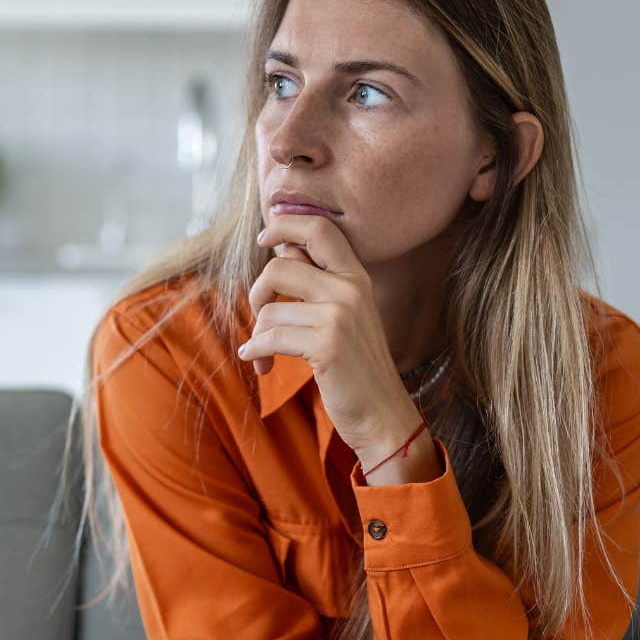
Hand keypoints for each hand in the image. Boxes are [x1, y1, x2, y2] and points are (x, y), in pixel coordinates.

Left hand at [240, 213, 420, 459]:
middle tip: (259, 316)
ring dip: (257, 335)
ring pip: (270, 308)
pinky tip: (259, 365)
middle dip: (257, 292)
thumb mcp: (347, 317)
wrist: (384, 415)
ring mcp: (340, 316)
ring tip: (263, 356)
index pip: (320, 229)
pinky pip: (270, 338)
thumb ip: (320, 284)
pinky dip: (256, 353)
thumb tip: (283, 252)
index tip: (265, 237)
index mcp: (357, 278)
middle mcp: (351, 289)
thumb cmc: (357, 369)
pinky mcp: (327, 345)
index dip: (285, 224)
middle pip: (280, 265)